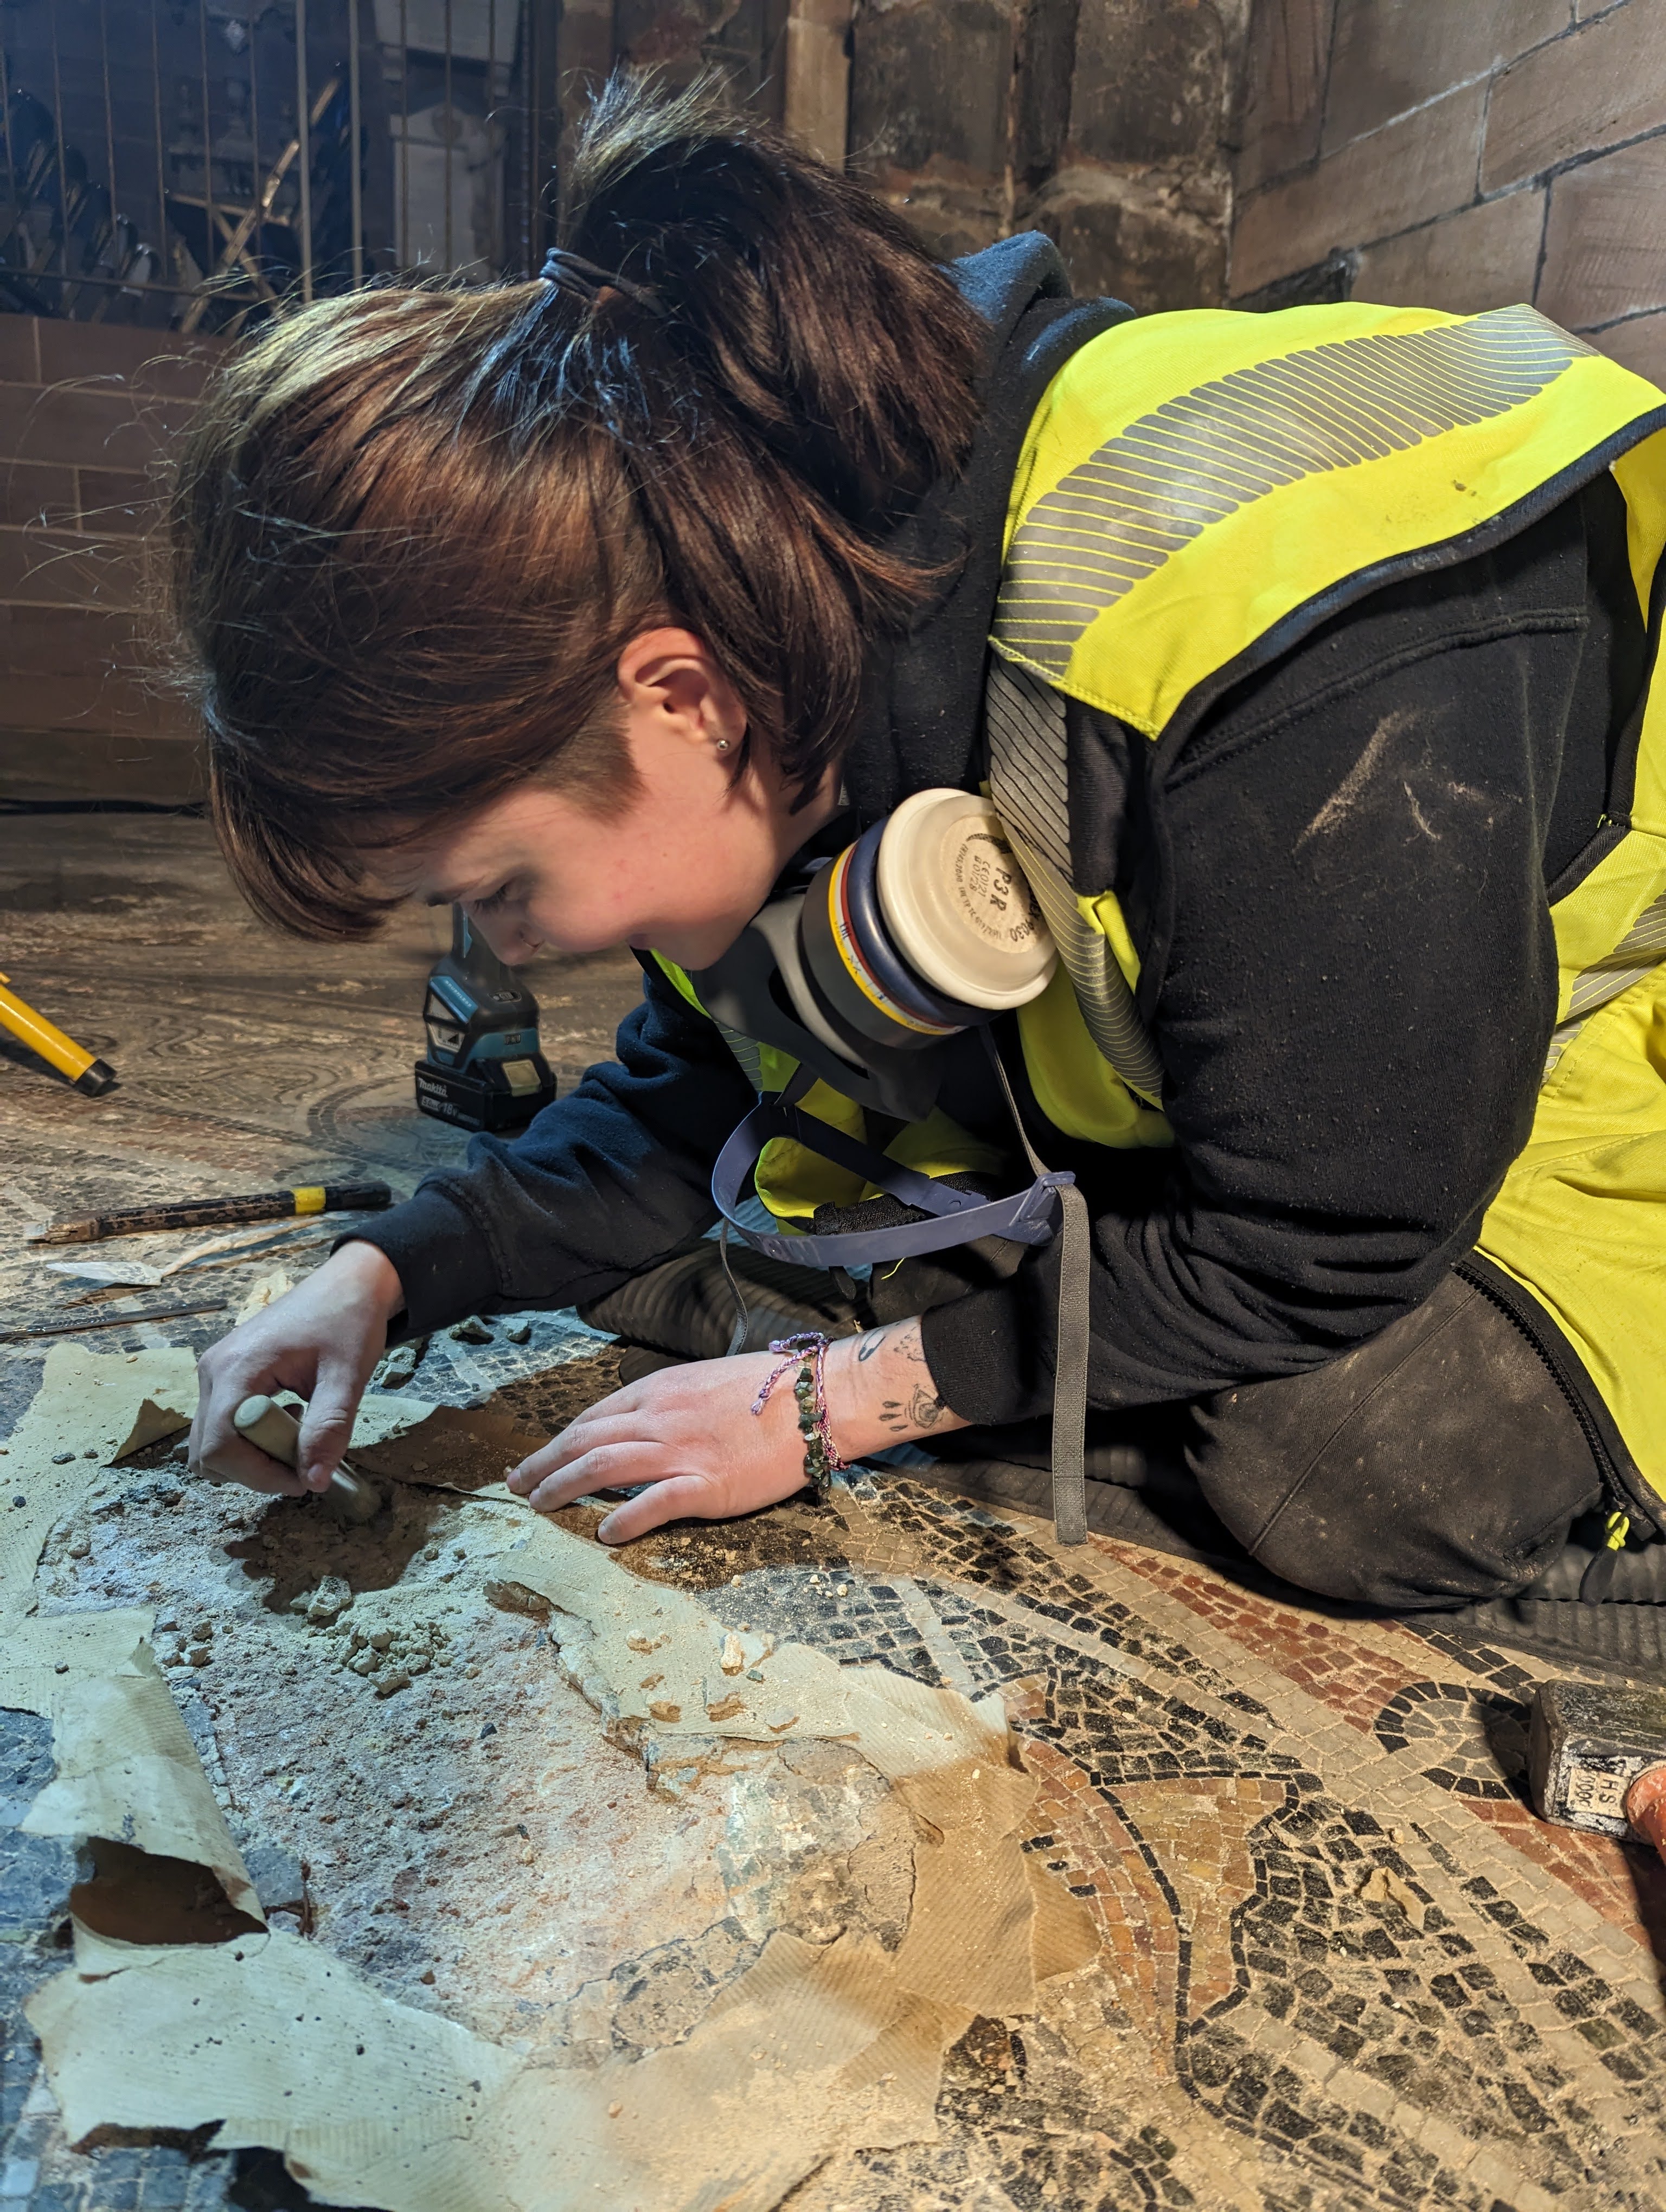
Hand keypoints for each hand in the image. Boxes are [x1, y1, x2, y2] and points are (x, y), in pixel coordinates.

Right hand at [188, 1241, 405, 1495]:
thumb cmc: (348, 1321)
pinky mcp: (224, 1376)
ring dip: (252, 1456)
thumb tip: (314, 1482)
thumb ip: (329, 1429)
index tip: (304, 1480)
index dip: (259, 1476)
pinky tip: (290, 1420)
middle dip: (254, 1471)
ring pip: (211, 1443)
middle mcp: (213, 1371)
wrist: (347, 1284)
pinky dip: (251, 1439)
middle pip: (208, 1452)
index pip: (221, 1447)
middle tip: (303, 1461)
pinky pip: (222, 1425)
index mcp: (236, 1368)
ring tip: (299, 1436)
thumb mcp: (347, 1376)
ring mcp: (214, 1372)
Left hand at [507, 1317, 964, 1542]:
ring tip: (540, 1504)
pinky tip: (604, 1533)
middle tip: (517, 1485)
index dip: (557, 1441)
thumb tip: (642, 1423)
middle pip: (584, 1441)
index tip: (533, 1460)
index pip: (592, 1418)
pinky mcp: (706, 1485)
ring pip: (603, 1467)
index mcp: (661, 1392)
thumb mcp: (708, 1382)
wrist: (818, 1399)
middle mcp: (660, 1419)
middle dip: (544, 1465)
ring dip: (563, 1487)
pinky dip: (622, 1519)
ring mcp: (681, 1452)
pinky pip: (653, 1504)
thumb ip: (671, 1403)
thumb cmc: (771, 1391)